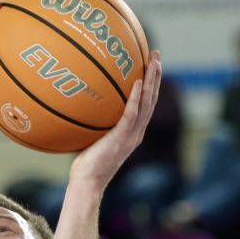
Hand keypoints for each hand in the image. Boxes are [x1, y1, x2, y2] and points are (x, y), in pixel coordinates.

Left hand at [69, 53, 163, 195]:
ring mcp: (131, 135)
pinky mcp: (122, 138)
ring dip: (152, 81)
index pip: (146, 104)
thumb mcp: (93, 139)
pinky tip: (138, 81)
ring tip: (154, 61)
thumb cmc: (86, 165)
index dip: (151, 84)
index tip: (151, 65)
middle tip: (157, 55)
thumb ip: (95, 123)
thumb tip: (82, 105)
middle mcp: (136, 132)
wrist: (87, 183)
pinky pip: (131, 114)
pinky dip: (136, 97)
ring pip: (147, 103)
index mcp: (133, 132)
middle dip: (156, 76)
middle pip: (152, 99)